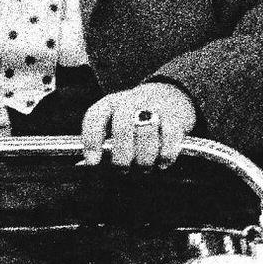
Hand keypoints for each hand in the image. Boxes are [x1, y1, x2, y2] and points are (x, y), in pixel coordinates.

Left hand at [80, 82, 195, 168]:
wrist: (171, 94)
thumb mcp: (116, 121)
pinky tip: (162, 163)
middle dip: (121, 155)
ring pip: (146, 133)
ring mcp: (155, 106)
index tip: (93, 163)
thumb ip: (102, 141)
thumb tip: (85, 166)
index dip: (91, 142)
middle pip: (122, 127)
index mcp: (111, 103)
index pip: (95, 118)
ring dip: (144, 157)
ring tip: (143, 168)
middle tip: (122, 169)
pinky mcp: (177, 115)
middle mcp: (131, 101)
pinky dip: (165, 154)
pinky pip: (170, 137)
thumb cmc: (136, 115)